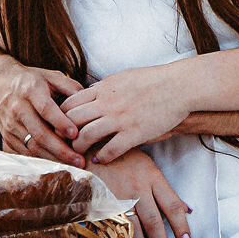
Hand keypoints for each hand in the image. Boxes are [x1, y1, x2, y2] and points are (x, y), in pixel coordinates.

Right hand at [0, 56, 85, 167]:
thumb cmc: (31, 81)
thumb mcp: (51, 76)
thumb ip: (71, 87)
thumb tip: (91, 103)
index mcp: (31, 90)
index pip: (46, 109)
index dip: (60, 122)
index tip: (76, 134)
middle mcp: (18, 109)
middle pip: (39, 134)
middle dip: (61, 150)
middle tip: (80, 161)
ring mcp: (10, 125)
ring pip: (32, 147)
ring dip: (53, 159)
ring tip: (73, 166)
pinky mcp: (7, 137)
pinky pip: (24, 153)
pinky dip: (41, 160)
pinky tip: (57, 164)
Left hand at [61, 64, 189, 162]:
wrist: (178, 86)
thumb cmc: (153, 81)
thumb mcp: (123, 78)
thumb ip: (106, 88)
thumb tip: (92, 93)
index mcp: (104, 88)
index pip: (71, 102)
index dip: (61, 115)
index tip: (60, 125)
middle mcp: (108, 103)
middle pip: (73, 119)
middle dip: (64, 133)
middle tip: (63, 142)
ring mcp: (120, 118)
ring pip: (87, 135)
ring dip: (79, 147)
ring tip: (79, 153)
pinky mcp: (134, 133)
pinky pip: (111, 149)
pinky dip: (102, 156)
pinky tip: (101, 159)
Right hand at [88, 149, 191, 237]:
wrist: (89, 143)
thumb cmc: (121, 154)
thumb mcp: (147, 165)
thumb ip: (166, 189)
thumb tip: (187, 209)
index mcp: (152, 176)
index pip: (172, 206)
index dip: (181, 227)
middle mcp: (137, 186)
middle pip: (154, 221)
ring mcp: (118, 194)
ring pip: (134, 226)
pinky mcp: (102, 200)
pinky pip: (114, 224)